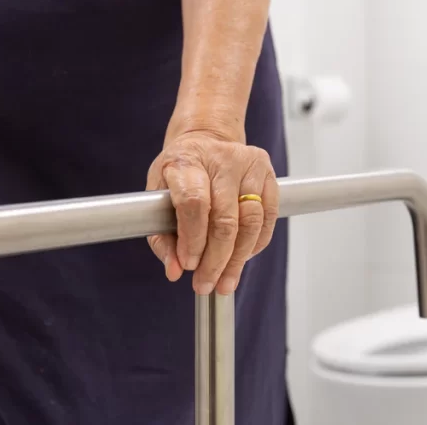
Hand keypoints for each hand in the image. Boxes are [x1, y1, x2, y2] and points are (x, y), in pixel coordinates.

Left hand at [146, 130, 279, 294]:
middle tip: (205, 283)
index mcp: (187, 161)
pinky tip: (241, 258)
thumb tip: (174, 271)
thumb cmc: (180, 173)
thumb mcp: (157, 197)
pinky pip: (268, 220)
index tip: (188, 264)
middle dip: (216, 260)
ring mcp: (250, 166)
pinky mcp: (269, 175)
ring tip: (225, 281)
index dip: (193, 240)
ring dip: (237, 259)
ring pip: (251, 223)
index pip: (194, 204)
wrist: (206, 142)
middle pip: (226, 220)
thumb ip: (162, 237)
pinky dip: (255, 245)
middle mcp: (222, 159)